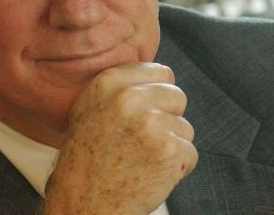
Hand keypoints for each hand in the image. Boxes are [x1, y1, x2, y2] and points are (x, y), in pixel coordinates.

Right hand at [43, 63, 196, 214]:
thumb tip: (161, 76)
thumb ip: (122, 89)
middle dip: (168, 119)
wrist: (83, 206)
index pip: (161, 72)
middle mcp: (129, 99)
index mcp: (109, 84)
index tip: (145, 113)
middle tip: (142, 142)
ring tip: (141, 160)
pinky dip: (177, 167)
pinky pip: (189, 153)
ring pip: (184, 127)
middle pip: (177, 96)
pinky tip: (151, 174)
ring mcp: (151, 123)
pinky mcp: (169, 150)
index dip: (158, 95)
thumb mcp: (89, 111)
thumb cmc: (85, 164)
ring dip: (170, 145)